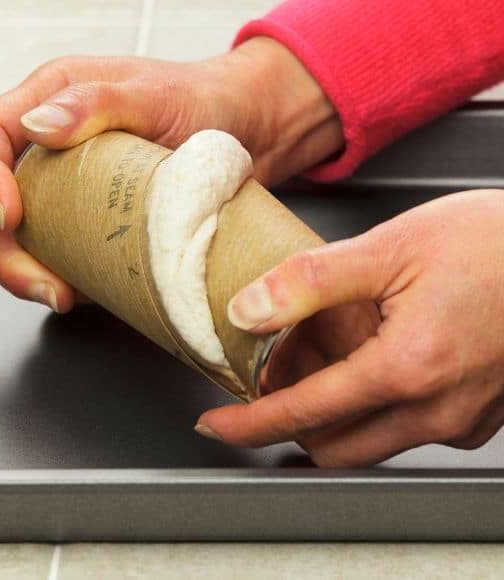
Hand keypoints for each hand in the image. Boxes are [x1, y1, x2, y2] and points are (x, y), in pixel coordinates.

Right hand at [0, 37, 343, 310]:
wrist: (255, 130)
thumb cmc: (207, 98)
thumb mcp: (155, 94)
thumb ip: (96, 101)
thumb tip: (38, 126)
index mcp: (49, 100)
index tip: (10, 215)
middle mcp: (47, 147)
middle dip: (3, 249)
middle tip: (38, 281)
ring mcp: (63, 190)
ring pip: (16, 239)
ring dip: (26, 274)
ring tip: (61, 296)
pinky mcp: (86, 226)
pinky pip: (55, 258)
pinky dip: (59, 282)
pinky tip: (84, 296)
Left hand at [198, 190, 503, 466]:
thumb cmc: (496, 243)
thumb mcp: (391, 246)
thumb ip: (309, 282)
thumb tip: (247, 310)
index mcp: (407, 369)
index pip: (303, 414)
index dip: (249, 423)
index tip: (214, 425)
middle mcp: (438, 409)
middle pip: (334, 446)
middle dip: (290, 421)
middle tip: (270, 377)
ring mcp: (465, 419)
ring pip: (372, 443)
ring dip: (334, 416)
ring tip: (322, 357)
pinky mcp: (483, 417)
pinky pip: (412, 430)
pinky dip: (377, 409)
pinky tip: (374, 358)